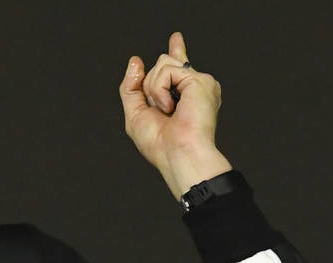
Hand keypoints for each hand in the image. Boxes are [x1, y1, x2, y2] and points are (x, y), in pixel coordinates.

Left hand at [119, 32, 231, 200]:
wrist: (177, 155)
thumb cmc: (160, 145)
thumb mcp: (136, 114)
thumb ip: (132, 87)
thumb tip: (136, 61)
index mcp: (182, 97)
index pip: (177, 69)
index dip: (176, 52)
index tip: (176, 39)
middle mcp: (194, 88)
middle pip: (162, 64)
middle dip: (149, 86)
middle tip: (162, 112)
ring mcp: (199, 83)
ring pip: (162, 64)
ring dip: (154, 89)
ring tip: (167, 111)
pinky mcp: (200, 80)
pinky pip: (166, 70)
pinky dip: (160, 90)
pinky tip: (170, 107)